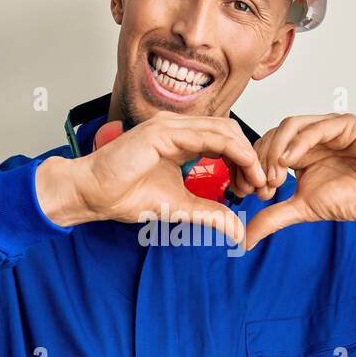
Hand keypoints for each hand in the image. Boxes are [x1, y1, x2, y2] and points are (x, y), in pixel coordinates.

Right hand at [36, 112, 266, 243]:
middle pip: (230, 132)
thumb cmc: (125, 195)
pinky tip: (242, 169)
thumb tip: (238, 230)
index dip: (245, 162)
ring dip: (247, 155)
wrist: (92, 194)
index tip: (255, 188)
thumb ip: (210, 213)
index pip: (225, 141)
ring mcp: (170, 126)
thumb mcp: (180, 207)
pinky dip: (231, 150)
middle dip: (252, 158)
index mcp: (181, 140)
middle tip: (262, 186)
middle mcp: (178, 128)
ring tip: (256, 181)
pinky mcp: (162, 132)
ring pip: (224, 129)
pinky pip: (207, 135)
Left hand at [243, 112, 355, 251]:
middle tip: (262, 186)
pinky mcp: (345, 125)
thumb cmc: (354, 196)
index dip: (252, 168)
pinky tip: (289, 161)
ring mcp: (326, 128)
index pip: (264, 149)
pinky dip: (298, 143)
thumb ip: (274, 217)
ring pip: (289, 126)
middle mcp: (309, 137)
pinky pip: (316, 127)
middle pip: (271, 136)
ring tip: (275, 176)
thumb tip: (244, 237)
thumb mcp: (304, 209)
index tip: (252, 193)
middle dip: (260, 160)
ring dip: (275, 150)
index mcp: (298, 153)